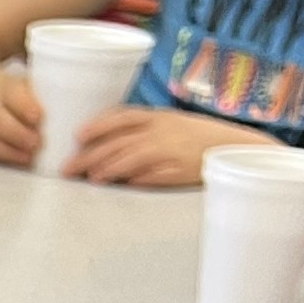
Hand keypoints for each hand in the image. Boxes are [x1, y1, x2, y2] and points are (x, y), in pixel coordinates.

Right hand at [0, 71, 41, 167]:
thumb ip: (40, 94)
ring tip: (29, 157)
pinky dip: (2, 156)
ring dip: (8, 150)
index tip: (38, 117)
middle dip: (18, 134)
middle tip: (38, 143)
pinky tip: (20, 160)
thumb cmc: (12, 92)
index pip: (12, 95)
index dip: (24, 106)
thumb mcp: (24, 85)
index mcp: (3, 87)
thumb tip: (67, 105)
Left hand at [61, 105, 251, 190]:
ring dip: (109, 168)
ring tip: (91, 178)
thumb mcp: (169, 124)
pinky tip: (125, 185)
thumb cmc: (196, 137)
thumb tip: (103, 146)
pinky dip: (139, 179)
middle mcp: (162, 131)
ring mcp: (172, 151)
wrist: (236, 146)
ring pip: (133, 158)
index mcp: (158, 117)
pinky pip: (157, 175)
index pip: (122, 117)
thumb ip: (140, 130)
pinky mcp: (182, 170)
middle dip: (90, 156)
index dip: (98, 125)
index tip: (76, 136)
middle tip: (67, 169)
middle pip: (119, 142)